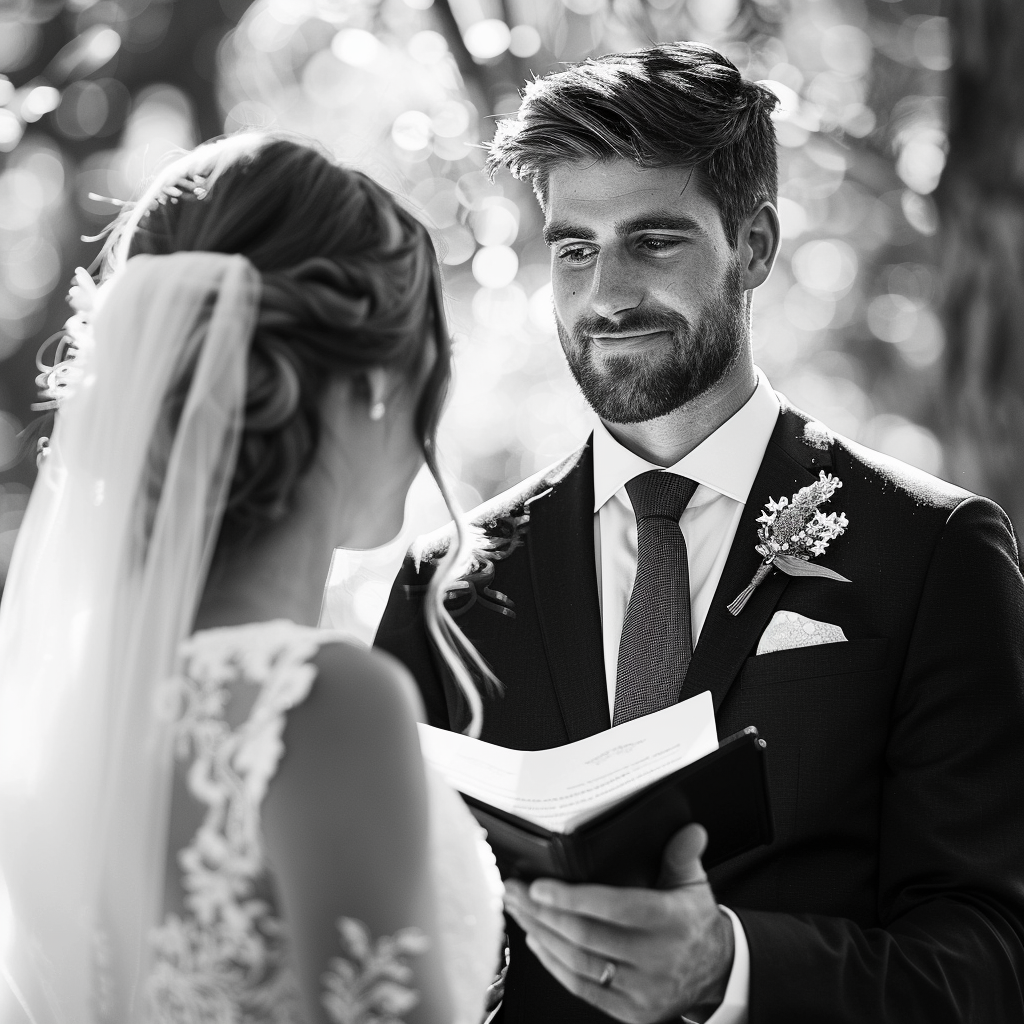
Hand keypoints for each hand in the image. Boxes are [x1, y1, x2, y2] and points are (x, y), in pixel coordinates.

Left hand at [503, 824, 733, 1023]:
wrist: (716, 973)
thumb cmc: (694, 922)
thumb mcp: (695, 885)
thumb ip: (684, 855)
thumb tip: (690, 829)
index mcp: (670, 921)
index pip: (615, 908)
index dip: (572, 898)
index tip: (539, 886)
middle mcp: (656, 958)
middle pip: (587, 936)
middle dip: (543, 912)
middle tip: (514, 892)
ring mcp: (642, 989)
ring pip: (580, 962)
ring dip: (542, 935)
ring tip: (519, 911)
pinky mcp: (630, 1011)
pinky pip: (583, 988)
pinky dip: (554, 964)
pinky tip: (537, 941)